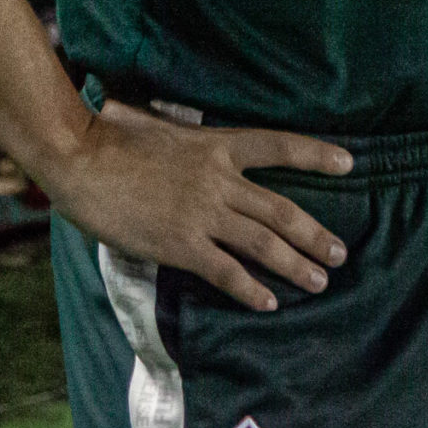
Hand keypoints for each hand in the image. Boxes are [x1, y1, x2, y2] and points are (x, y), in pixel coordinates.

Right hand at [40, 100, 352, 312]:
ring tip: (320, 281)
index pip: (278, 146)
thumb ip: (181, 135)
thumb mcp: (157, 125)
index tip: (349, 161)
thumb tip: (180, 131)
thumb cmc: (108, 137)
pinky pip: (226, 272)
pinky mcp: (180, 244)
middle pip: (281, 208)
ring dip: (296, 265)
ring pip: (263, 244)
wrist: (78, 158)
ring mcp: (202, 213)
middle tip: (340, 252)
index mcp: (215, 144)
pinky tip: (268, 303)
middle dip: (314, 234)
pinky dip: (251, 289)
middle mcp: (218, 179)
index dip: (316, 154)